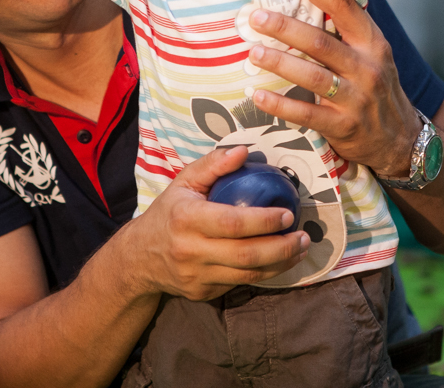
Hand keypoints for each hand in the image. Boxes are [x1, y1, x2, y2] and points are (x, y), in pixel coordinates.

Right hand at [124, 146, 309, 300]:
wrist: (139, 257)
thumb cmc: (169, 212)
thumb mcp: (184, 182)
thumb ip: (213, 164)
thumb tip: (244, 151)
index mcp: (186, 219)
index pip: (231, 222)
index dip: (263, 221)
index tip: (287, 214)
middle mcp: (190, 250)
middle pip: (245, 254)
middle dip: (281, 247)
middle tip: (304, 236)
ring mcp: (197, 276)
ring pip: (248, 274)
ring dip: (281, 263)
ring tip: (300, 249)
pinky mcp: (203, 292)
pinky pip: (240, 283)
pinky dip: (264, 272)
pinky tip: (280, 260)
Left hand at [246, 0, 417, 176]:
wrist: (399, 140)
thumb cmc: (376, 89)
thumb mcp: (372, 55)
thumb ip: (346, 33)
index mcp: (373, 44)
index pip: (346, 8)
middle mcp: (367, 68)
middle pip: (321, 42)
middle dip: (285, 28)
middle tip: (256, 17)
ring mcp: (356, 99)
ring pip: (313, 76)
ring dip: (280, 63)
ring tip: (254, 52)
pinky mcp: (344, 126)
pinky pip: (307, 114)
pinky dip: (281, 105)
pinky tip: (259, 95)